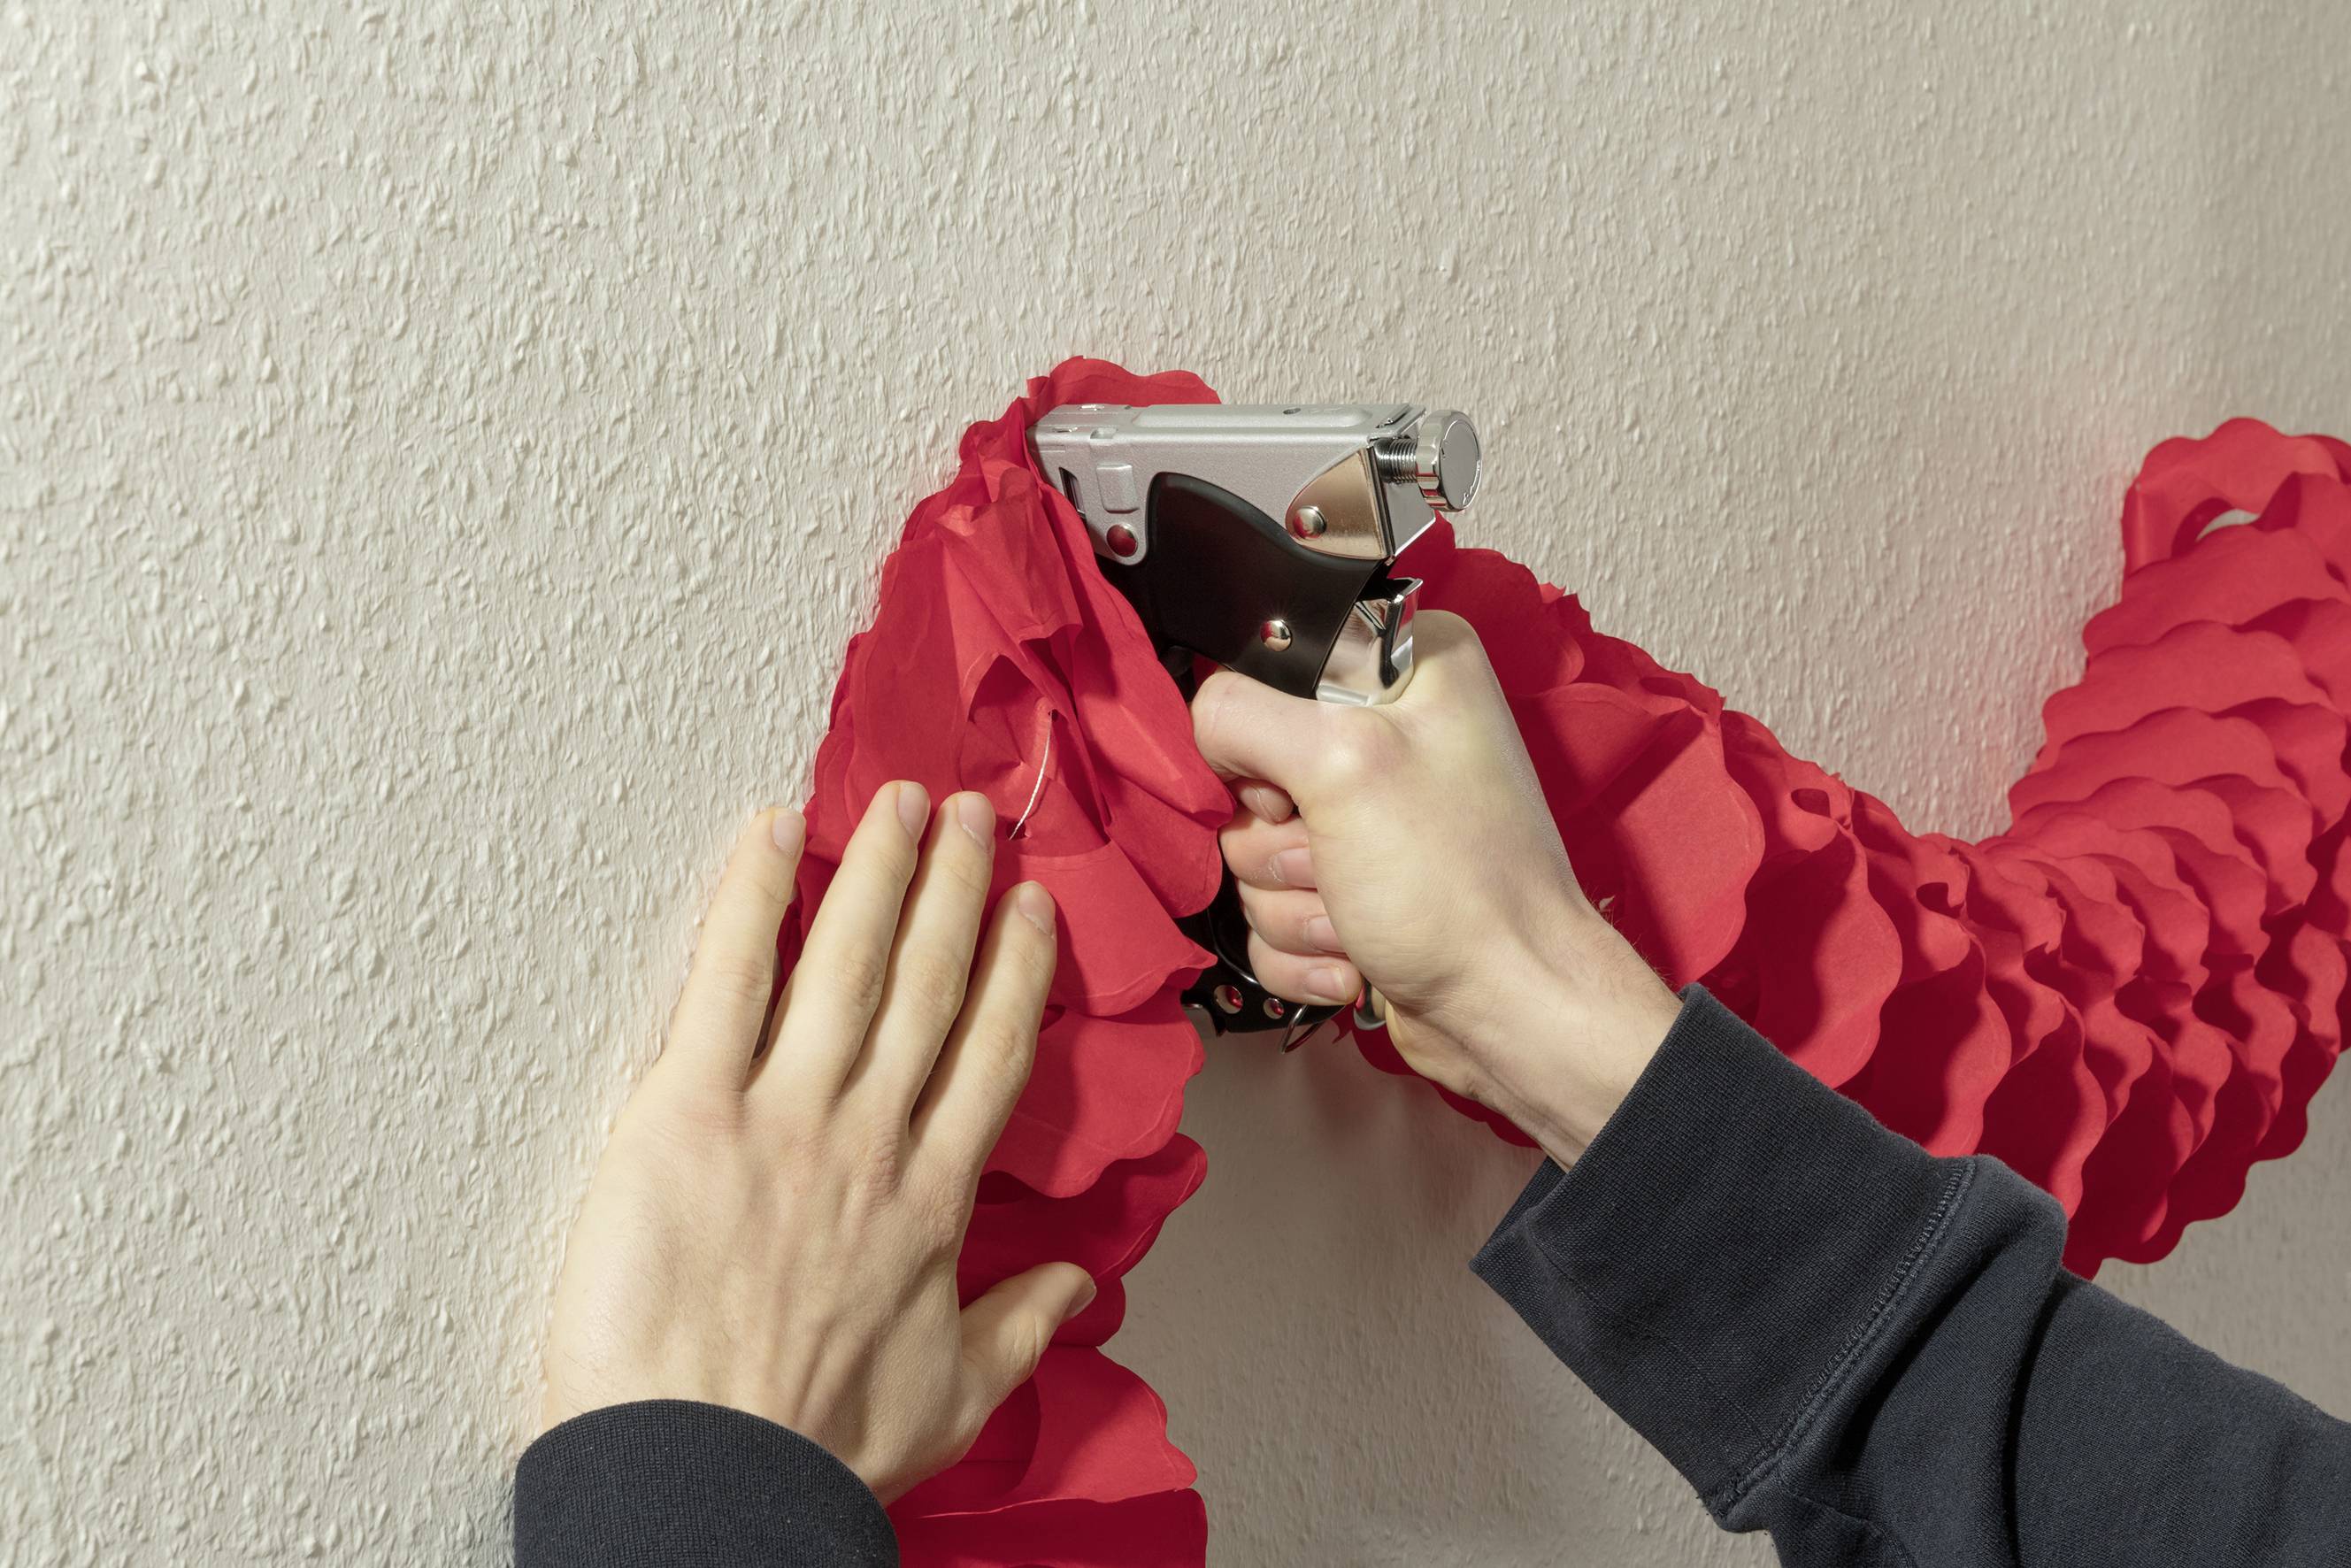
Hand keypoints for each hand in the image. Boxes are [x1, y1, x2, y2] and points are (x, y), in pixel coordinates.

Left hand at [537, 783, 1094, 1503]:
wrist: (708, 1486)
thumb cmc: (812, 1455)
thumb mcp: (951, 1399)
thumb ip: (1019, 1327)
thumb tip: (1077, 1287)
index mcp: (932, 1199)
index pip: (989, 1053)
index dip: (1014, 970)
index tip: (1029, 911)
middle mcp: (870, 1138)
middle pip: (928, 984)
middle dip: (956, 888)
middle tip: (972, 817)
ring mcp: (783, 1116)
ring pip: (845, 961)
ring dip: (879, 869)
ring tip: (900, 802)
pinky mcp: (686, 1112)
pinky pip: (726, 978)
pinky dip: (749, 897)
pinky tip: (772, 831)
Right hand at [1191, 611, 1682, 1162]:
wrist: (1512, 1012)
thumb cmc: (1457, 887)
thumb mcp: (1345, 764)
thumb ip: (1246, 715)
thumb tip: (1205, 726)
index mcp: (1408, 669)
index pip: (1269, 668)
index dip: (1262, 739)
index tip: (1294, 789)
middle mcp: (1390, 735)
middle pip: (1250, 774)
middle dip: (1281, 844)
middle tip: (1336, 864)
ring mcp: (1368, 820)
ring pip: (1253, 851)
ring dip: (1293, 905)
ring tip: (1358, 920)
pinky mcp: (1351, 889)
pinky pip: (1270, 909)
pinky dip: (1301, 948)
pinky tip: (1356, 959)